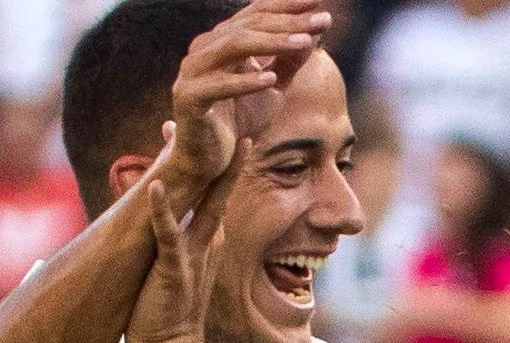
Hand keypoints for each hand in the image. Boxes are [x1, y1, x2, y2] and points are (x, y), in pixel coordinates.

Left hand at [130, 131, 217, 342]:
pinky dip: (161, 211)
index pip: (214, 191)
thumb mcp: (178, 270)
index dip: (215, 158)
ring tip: (201, 140)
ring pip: (199, 204)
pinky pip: (167, 235)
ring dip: (200, 171)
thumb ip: (178, 244)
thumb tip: (176, 226)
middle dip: (220, 152)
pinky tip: (153, 185)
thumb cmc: (167, 316)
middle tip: (220, 115)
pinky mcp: (174, 270)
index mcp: (206, 240)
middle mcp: (204, 242)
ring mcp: (191, 254)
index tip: (211, 127)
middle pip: (215, 188)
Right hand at [157, 1, 325, 216]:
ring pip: (233, 46)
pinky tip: (270, 80)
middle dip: (288, 22)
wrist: (209, 159)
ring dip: (272, 43)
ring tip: (304, 42)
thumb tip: (316, 33)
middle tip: (321, 21)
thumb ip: (290, 62)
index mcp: (222, 40)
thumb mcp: (273, 89)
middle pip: (249, 25)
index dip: (287, 6)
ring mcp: (193, 71)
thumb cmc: (239, 119)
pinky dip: (244, 82)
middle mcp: (205, 47)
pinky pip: (217, 86)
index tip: (319, 3)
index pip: (257, 13)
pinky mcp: (188, 98)